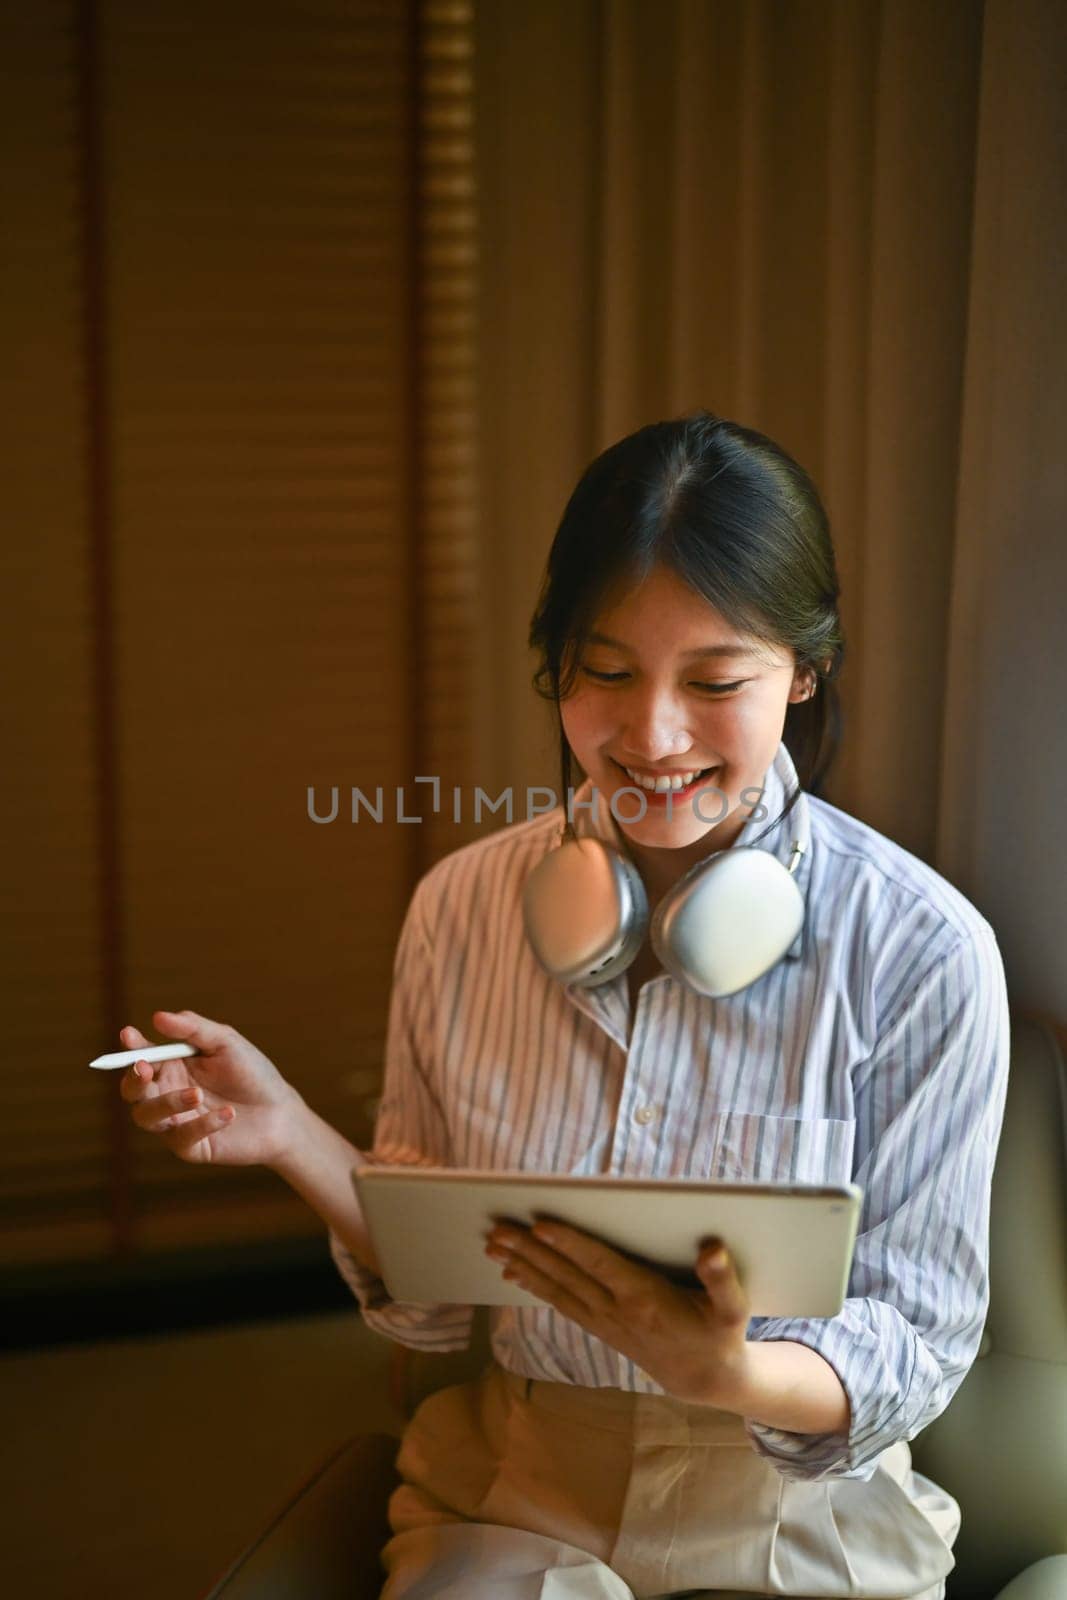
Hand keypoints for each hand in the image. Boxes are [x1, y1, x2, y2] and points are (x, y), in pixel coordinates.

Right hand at [118, 1010, 303, 1167]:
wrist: (280, 1112)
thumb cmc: (251, 1073)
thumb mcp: (226, 1043)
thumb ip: (194, 1029)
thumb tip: (157, 1017)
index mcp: (171, 1065)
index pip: (142, 1056)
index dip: (131, 1047)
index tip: (129, 1034)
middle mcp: (166, 1094)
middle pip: (132, 1091)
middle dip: (133, 1080)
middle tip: (146, 1068)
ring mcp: (176, 1122)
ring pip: (147, 1117)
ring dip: (167, 1103)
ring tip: (198, 1093)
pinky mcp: (191, 1148)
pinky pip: (182, 1137)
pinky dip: (203, 1124)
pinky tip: (228, 1114)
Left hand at [485, 1220, 751, 1406]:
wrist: (707, 1380)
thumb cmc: (721, 1335)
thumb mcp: (733, 1309)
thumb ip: (722, 1278)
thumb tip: (713, 1250)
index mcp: (644, 1298)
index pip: (600, 1265)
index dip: (571, 1244)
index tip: (541, 1225)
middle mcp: (617, 1311)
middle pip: (566, 1276)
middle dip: (530, 1251)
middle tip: (497, 1229)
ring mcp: (604, 1321)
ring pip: (557, 1289)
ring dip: (523, 1266)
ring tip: (493, 1246)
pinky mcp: (600, 1327)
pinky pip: (561, 1303)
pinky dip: (535, 1286)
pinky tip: (514, 1272)